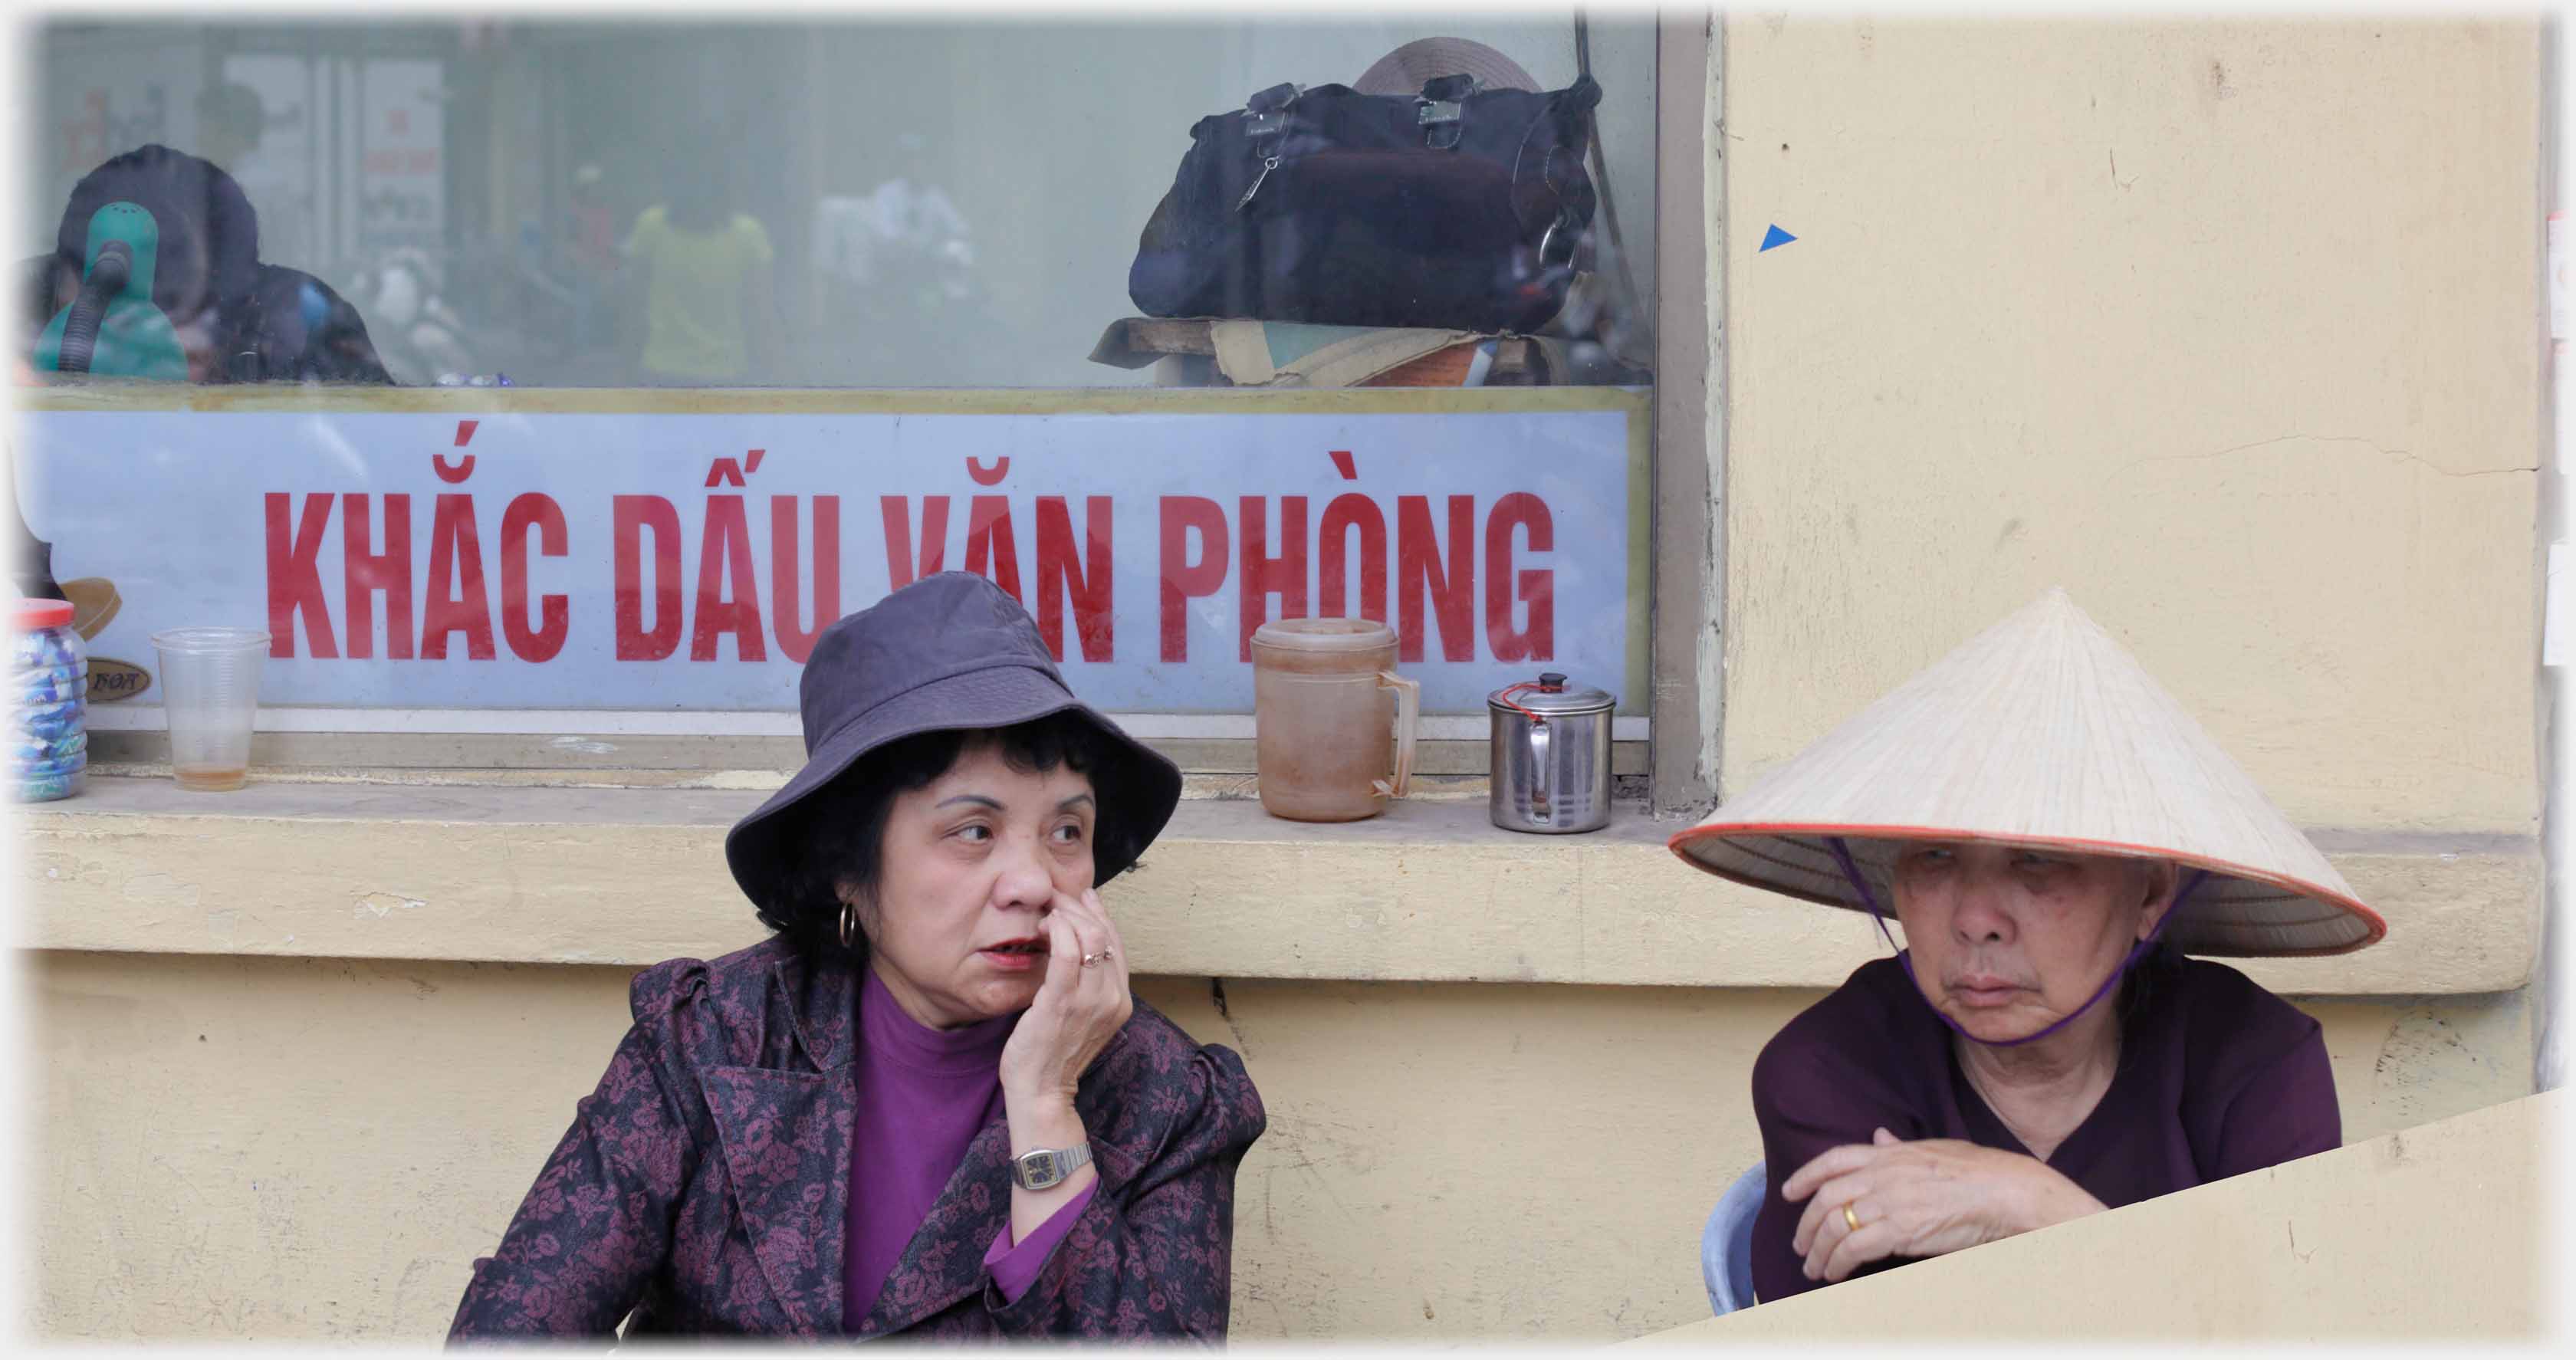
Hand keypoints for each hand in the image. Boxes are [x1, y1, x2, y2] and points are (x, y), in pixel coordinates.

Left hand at [996, 887, 1131, 1107]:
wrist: (1043, 1092)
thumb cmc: (1054, 1053)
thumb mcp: (1083, 1016)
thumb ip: (1087, 986)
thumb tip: (1077, 946)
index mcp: (1121, 1001)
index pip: (1116, 944)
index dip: (1101, 914)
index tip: (1083, 896)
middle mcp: (1113, 998)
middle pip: (1104, 935)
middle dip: (1080, 907)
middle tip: (1057, 896)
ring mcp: (1090, 1001)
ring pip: (1089, 937)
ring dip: (1067, 913)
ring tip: (1048, 908)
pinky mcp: (1062, 1003)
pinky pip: (1067, 954)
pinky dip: (1059, 931)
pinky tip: (1046, 925)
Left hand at [1781, 1128, 2105, 1282]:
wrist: (2002, 1191)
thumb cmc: (1975, 1171)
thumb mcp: (1931, 1148)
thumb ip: (1899, 1147)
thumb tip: (1879, 1135)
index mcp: (1888, 1154)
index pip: (1833, 1159)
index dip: (1806, 1174)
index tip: (1788, 1191)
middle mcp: (1881, 1175)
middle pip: (1826, 1198)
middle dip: (1805, 1223)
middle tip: (1799, 1244)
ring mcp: (1888, 1202)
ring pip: (1834, 1226)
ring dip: (1817, 1250)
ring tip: (1813, 1267)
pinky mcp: (1899, 1230)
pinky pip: (1853, 1248)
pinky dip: (1837, 1263)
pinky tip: (1834, 1273)